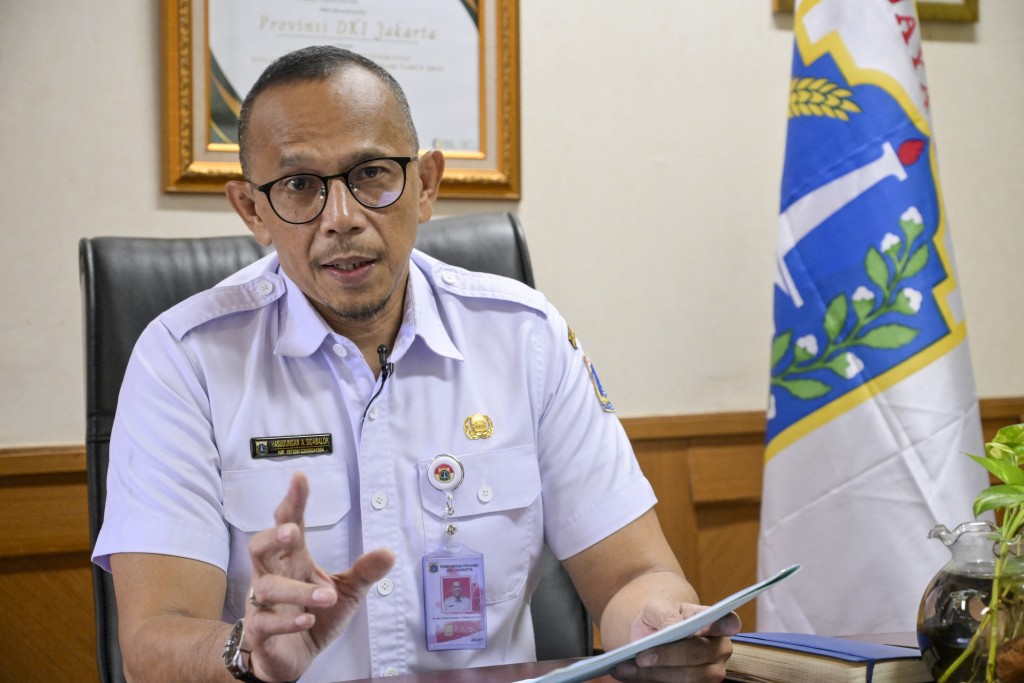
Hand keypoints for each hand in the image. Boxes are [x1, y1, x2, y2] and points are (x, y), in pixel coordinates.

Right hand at [242, 471, 394, 681]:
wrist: (292, 658)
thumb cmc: (315, 614)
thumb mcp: (347, 591)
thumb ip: (365, 572)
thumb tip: (389, 552)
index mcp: (293, 560)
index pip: (289, 523)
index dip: (293, 501)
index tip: (299, 478)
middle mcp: (273, 575)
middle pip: (259, 547)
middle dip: (272, 537)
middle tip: (292, 532)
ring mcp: (262, 604)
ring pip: (266, 587)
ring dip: (297, 590)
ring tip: (327, 596)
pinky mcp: (260, 632)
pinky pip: (264, 623)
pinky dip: (286, 622)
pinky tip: (307, 620)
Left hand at [610, 602, 740, 682]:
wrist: (650, 633)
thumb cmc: (659, 616)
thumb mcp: (657, 607)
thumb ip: (666, 614)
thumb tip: (672, 629)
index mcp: (715, 623)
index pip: (728, 622)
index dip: (725, 624)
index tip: (718, 626)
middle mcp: (718, 650)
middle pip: (700, 655)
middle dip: (669, 656)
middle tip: (641, 656)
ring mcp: (709, 673)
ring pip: (688, 678)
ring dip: (655, 674)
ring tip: (625, 667)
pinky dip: (648, 681)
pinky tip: (626, 673)